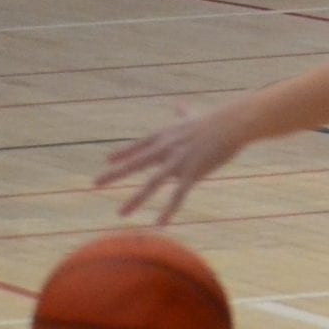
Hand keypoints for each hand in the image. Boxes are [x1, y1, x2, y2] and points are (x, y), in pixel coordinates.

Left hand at [97, 102, 255, 222]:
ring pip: (152, 183)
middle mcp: (167, 148)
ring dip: (135, 199)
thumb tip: (178, 105)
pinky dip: (168, 210)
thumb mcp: (193, 116)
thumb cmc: (216, 119)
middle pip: (136, 163)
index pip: (139, 146)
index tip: (107, 160)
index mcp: (167, 135)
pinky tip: (159, 224)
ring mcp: (178, 161)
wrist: (233, 123)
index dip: (123, 153)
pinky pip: (177, 195)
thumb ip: (182, 113)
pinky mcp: (192, 173)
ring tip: (121, 213)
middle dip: (114, 174)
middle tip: (95, 183)